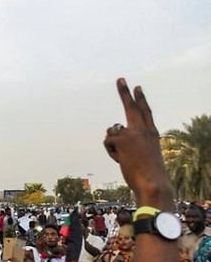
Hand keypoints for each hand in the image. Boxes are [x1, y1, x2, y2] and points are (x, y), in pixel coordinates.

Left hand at [103, 78, 172, 203]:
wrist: (153, 183)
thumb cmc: (148, 174)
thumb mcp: (142, 155)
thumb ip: (128, 141)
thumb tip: (109, 131)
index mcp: (152, 133)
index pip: (145, 112)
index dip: (141, 99)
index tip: (137, 88)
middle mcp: (143, 130)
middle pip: (131, 107)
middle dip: (125, 92)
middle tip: (120, 79)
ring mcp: (133, 132)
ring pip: (112, 131)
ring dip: (113, 145)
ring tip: (125, 158)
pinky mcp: (123, 138)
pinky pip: (107, 141)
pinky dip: (110, 152)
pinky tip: (121, 159)